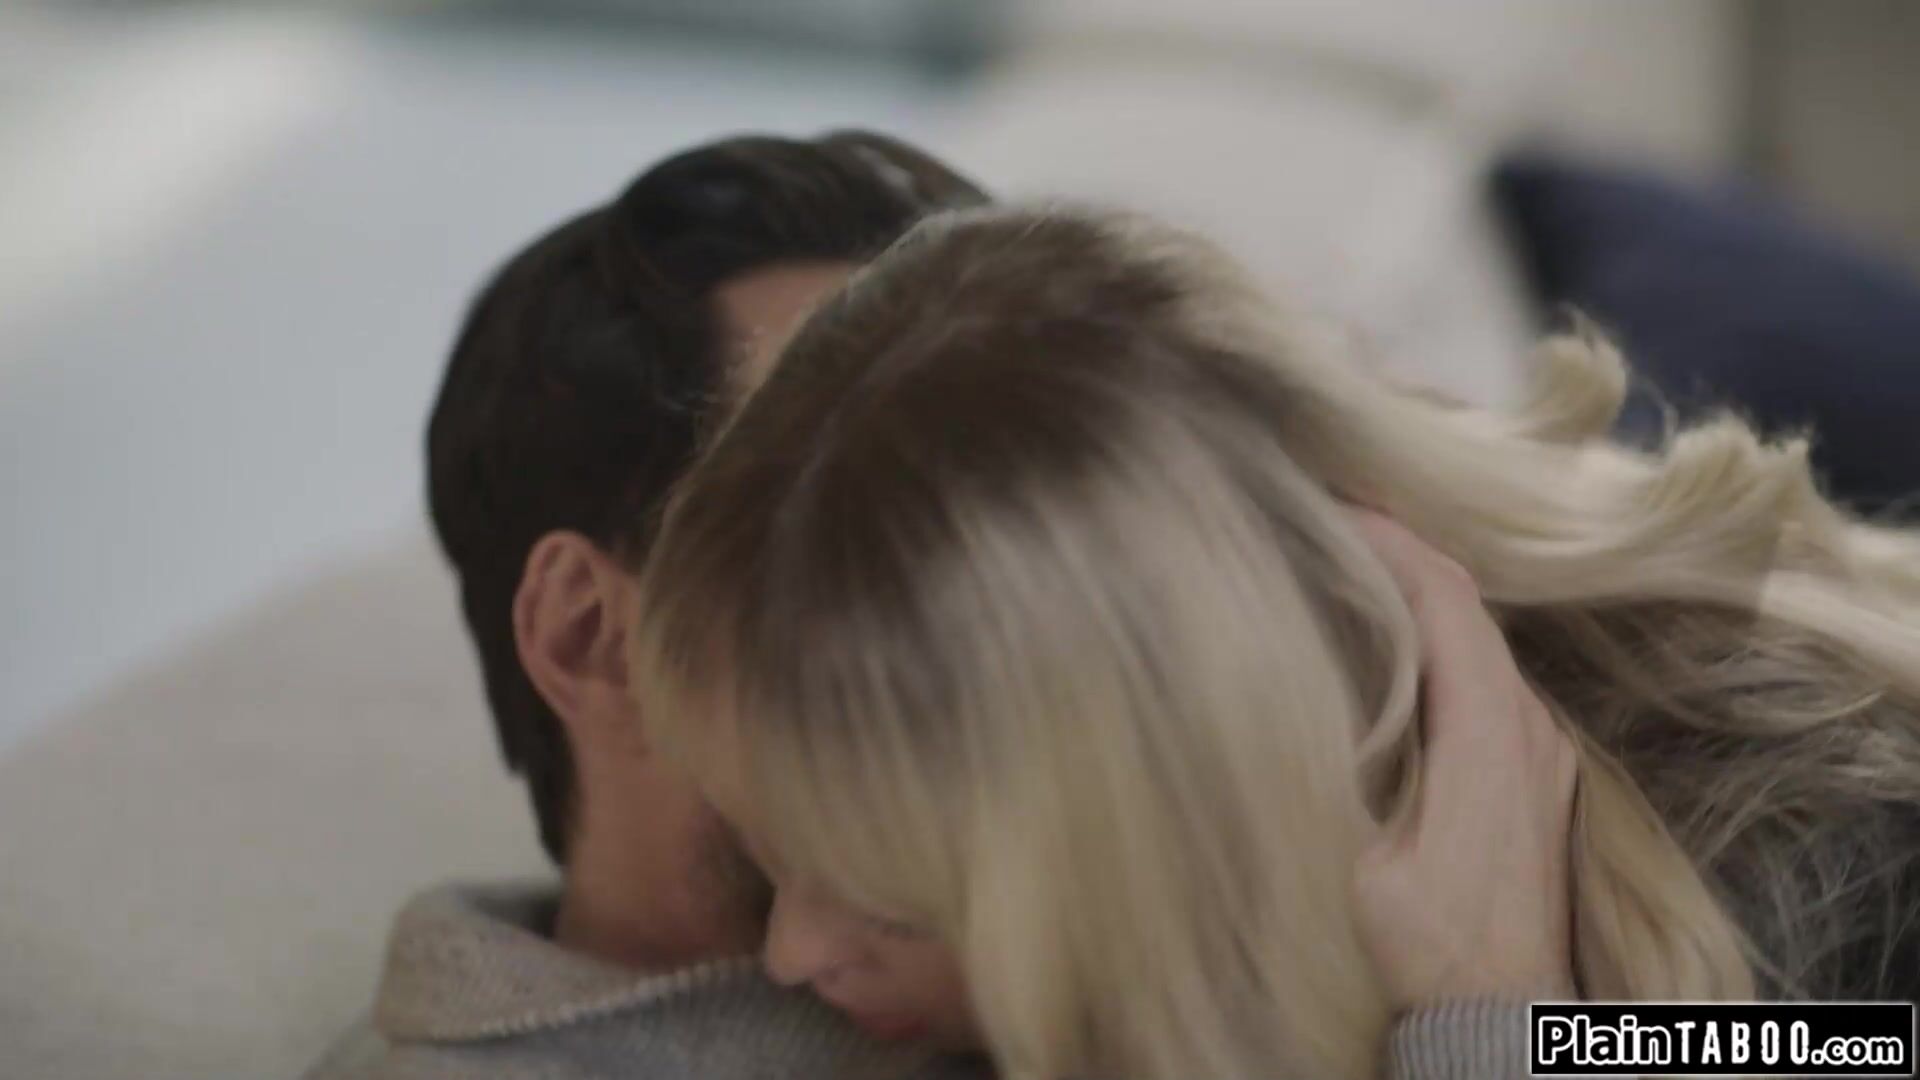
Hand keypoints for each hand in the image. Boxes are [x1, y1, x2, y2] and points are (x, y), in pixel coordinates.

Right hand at [1347, 510, 1578, 1007]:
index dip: (1388, 539)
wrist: (1503, 1018)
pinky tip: (1387, 649)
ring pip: (1480, 641)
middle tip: (1327, 523)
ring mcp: (1544, 752)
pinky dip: (1435, 643)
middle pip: (1467, 606)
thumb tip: (1280, 690)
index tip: (1328, 504)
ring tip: (1347, 574)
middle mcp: (1532, 725)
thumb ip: (1335, 762)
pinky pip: (1487, 680)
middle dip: (1399, 554)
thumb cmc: (1428, 942)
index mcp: (1492, 727)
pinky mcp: (1537, 777)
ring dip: (1418, 599)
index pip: (1444, 596)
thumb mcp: (1359, 855)